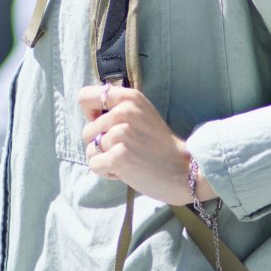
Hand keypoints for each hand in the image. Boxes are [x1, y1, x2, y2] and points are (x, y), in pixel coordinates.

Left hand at [76, 84, 213, 204]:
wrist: (184, 170)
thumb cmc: (160, 145)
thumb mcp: (142, 114)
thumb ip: (118, 109)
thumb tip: (91, 114)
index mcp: (128, 98)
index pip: (85, 97)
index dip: (90, 114)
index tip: (103, 126)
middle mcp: (123, 112)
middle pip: (86, 131)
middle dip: (101, 145)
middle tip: (126, 150)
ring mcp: (120, 134)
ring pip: (91, 150)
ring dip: (106, 160)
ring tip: (130, 160)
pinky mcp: (118, 157)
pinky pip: (95, 165)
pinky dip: (108, 173)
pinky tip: (128, 171)